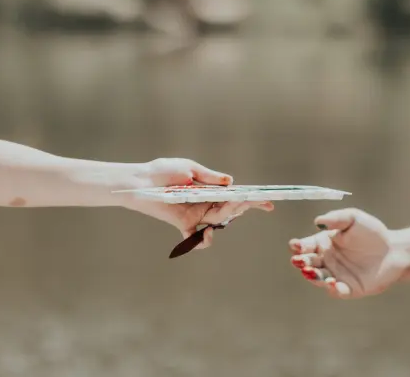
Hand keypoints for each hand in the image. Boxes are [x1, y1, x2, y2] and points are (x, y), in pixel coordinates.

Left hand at [120, 158, 273, 250]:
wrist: (141, 181)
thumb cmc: (163, 171)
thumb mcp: (189, 168)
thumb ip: (210, 177)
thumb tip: (232, 182)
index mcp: (210, 190)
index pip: (235, 195)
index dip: (252, 200)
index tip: (269, 202)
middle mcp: (206, 204)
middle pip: (230, 210)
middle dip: (240, 206)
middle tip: (246, 200)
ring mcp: (195, 216)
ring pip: (218, 221)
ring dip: (223, 216)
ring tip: (223, 209)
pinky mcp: (182, 224)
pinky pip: (196, 239)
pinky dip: (202, 241)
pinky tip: (206, 235)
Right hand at [288, 209, 407, 298]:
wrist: (394, 251)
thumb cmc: (372, 232)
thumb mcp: (354, 219)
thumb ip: (336, 218)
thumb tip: (317, 221)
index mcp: (323, 243)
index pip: (306, 246)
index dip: (298, 246)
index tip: (295, 245)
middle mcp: (326, 261)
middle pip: (308, 263)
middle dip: (301, 262)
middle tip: (298, 261)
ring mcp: (336, 276)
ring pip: (319, 278)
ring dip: (313, 277)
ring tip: (311, 273)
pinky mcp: (349, 289)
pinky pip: (337, 291)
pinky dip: (333, 289)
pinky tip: (333, 283)